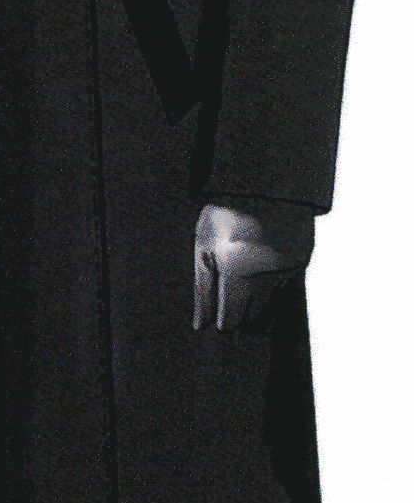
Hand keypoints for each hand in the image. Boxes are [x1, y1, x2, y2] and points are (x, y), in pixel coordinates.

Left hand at [193, 204, 313, 332]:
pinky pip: (286, 287)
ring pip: (273, 306)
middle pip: (254, 318)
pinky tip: (260, 274)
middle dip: (240, 318)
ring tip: (243, 290)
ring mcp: (289, 268)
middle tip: (228, 304)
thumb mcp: (203, 246)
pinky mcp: (303, 258)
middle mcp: (268, 274)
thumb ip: (203, 290)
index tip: (216, 317)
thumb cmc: (225, 210)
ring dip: (257, 305)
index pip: (231, 319)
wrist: (262, 178)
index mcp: (238, 271)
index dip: (221, 322)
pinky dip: (272, 288)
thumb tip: (200, 324)